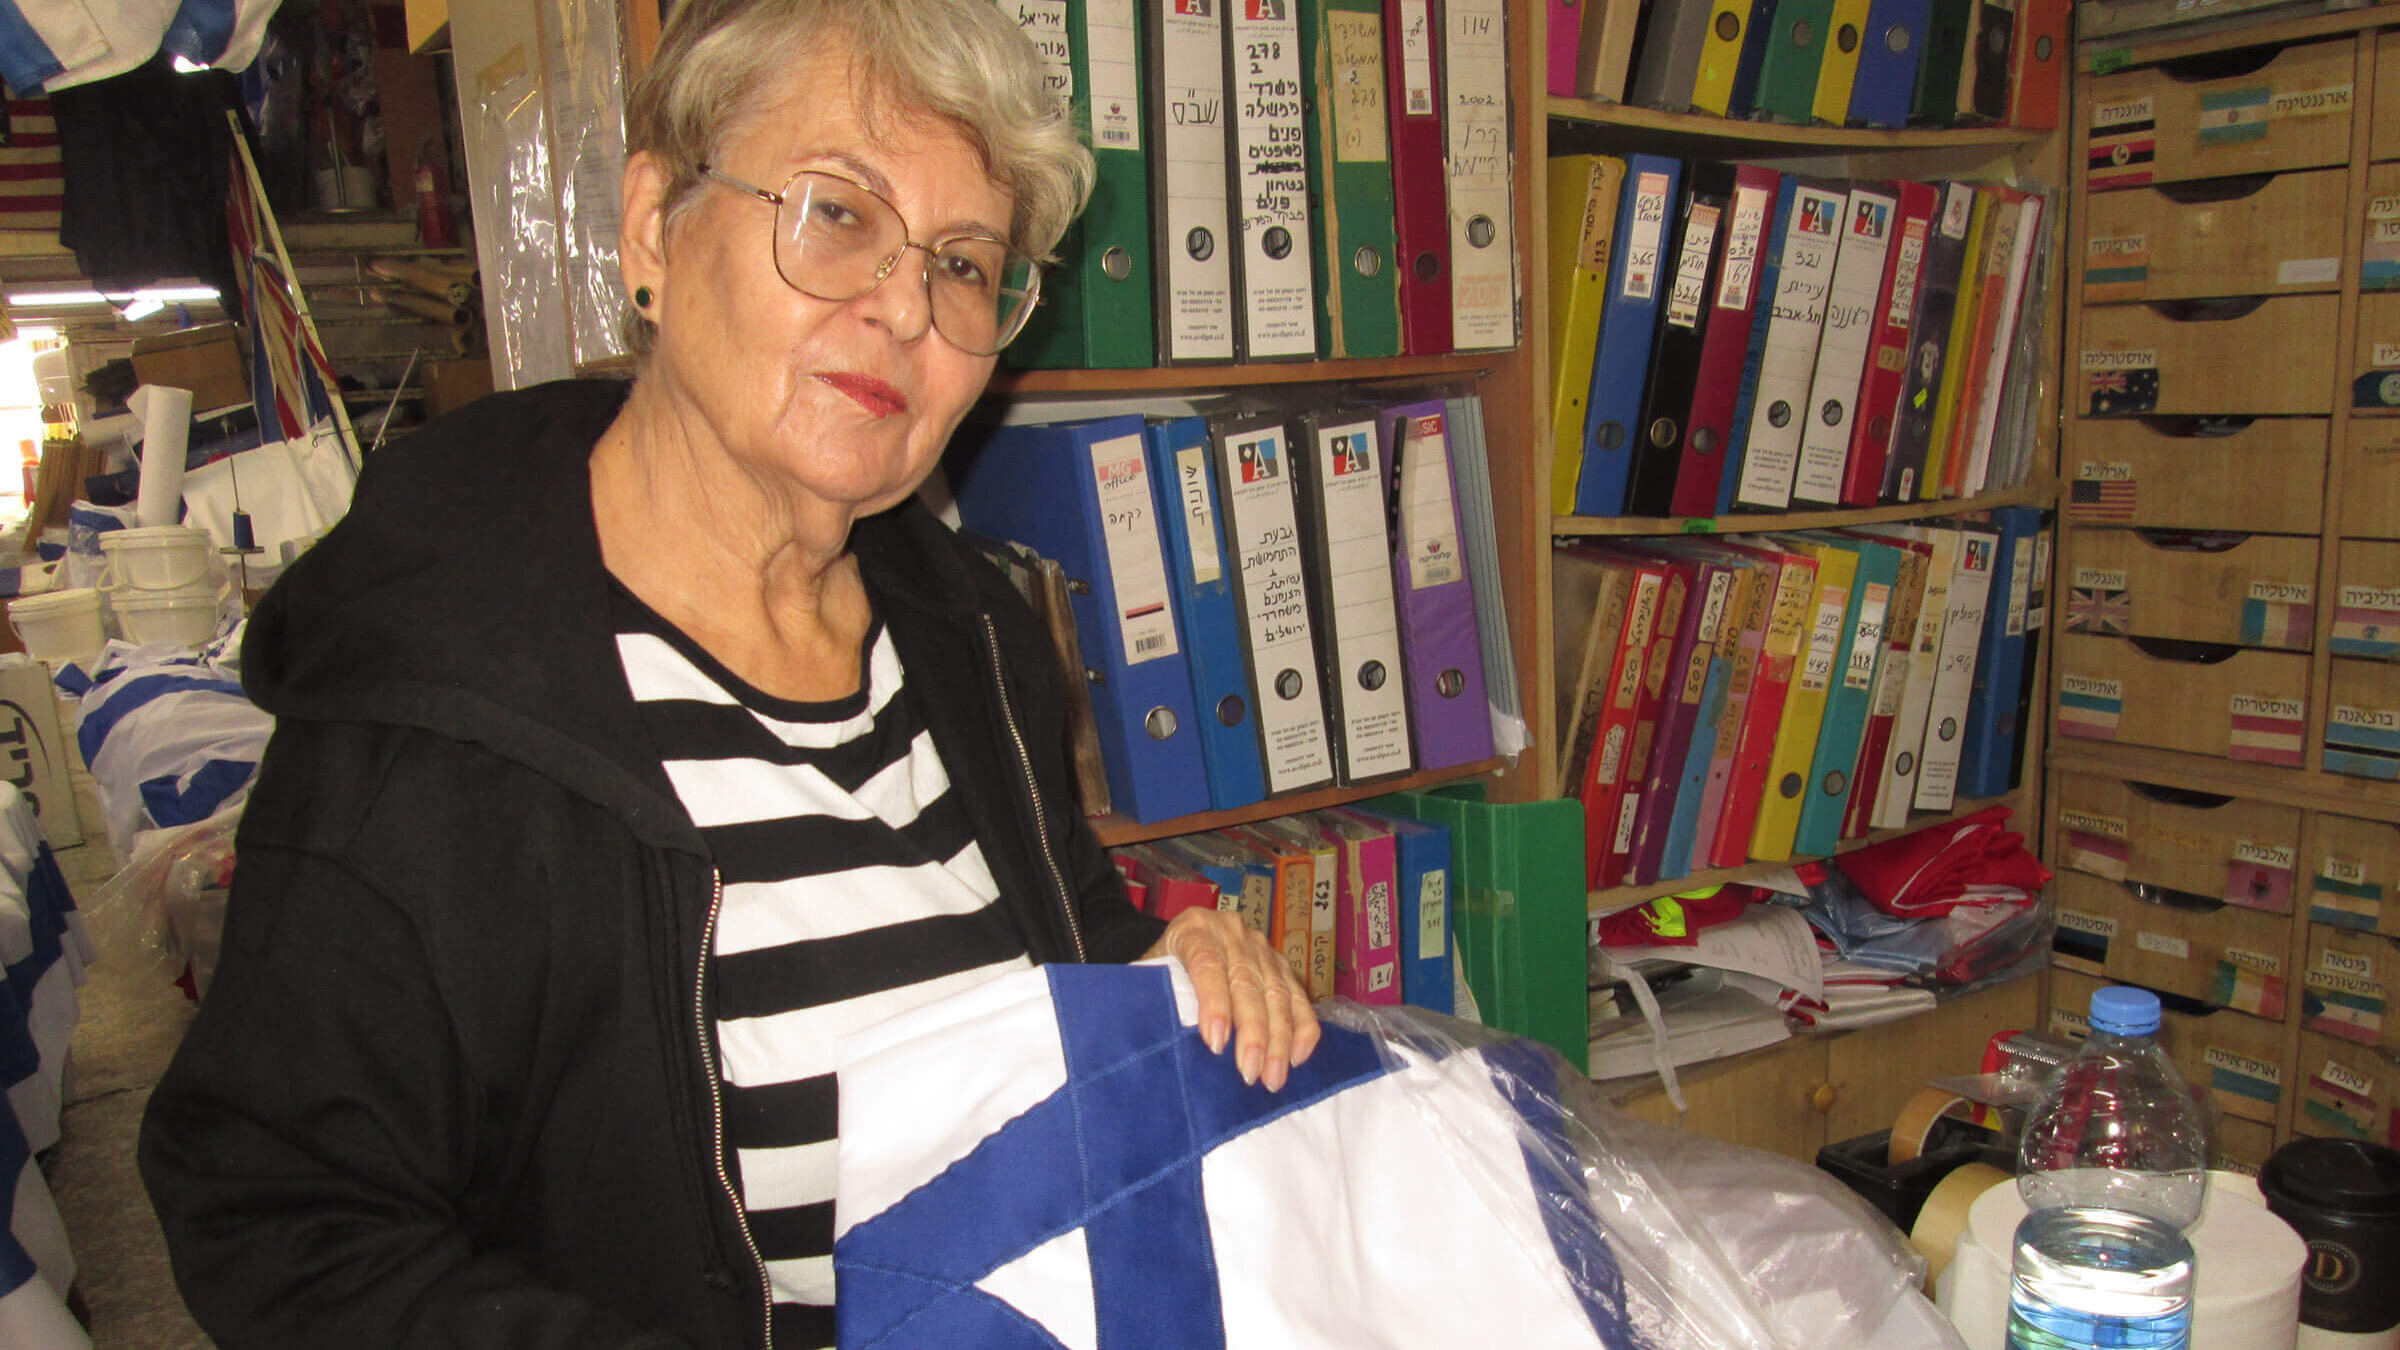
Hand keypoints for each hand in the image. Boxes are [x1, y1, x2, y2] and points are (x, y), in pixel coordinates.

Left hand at [1140, 909, 1319, 1091]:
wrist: (1183, 942)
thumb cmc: (1163, 966)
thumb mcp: (1151, 973)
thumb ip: (1160, 996)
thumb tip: (1168, 1039)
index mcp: (1195, 929)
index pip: (1208, 964)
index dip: (1214, 1004)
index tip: (1215, 1043)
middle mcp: (1232, 932)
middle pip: (1247, 982)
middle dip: (1252, 1032)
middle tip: (1249, 1072)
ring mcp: (1261, 948)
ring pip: (1277, 993)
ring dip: (1278, 1040)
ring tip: (1272, 1078)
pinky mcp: (1281, 965)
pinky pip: (1298, 997)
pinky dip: (1302, 1029)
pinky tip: (1297, 1058)